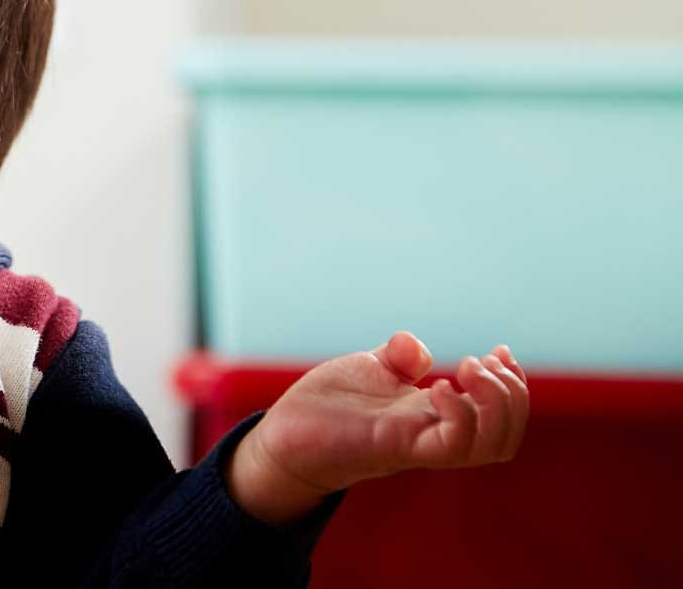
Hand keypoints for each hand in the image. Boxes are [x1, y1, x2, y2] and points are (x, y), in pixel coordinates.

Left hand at [227, 332, 528, 525]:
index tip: (501, 350)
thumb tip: (418, 349)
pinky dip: (459, 415)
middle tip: (479, 360)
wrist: (282, 435)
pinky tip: (437, 386)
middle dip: (511, 395)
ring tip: (465, 369)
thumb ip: (399, 358)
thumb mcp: (369, 370)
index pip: (499, 416)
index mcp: (433, 416)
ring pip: (490, 447)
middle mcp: (433, 435)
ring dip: (495, 405)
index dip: (514, 385)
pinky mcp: (392, 447)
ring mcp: (416, 444)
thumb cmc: (326, 406)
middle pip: (505, 438)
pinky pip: (449, 446)